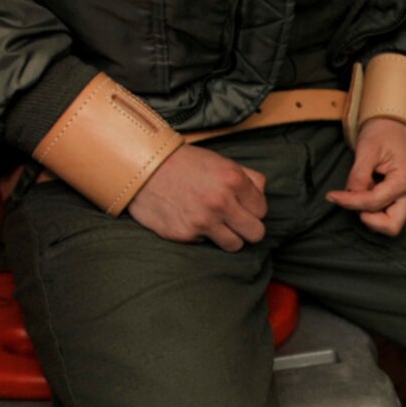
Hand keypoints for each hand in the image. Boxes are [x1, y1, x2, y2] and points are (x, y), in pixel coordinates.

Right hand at [127, 145, 269, 248]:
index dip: (252, 209)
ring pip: (235, 245)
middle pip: (256, 233)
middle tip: (234, 221)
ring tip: (215, 224)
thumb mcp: (220, 161)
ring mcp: (203, 221)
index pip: (262, 210)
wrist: (143, 168)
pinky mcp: (185, 234)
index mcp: (233, 180)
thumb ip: (247, 177)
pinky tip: (191, 220)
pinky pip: (206, 244)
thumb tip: (262, 194)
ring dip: (228, 236)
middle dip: (247, 228)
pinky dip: (201, 236)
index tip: (241, 206)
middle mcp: (221, 202)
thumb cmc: (184, 163)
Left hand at [328, 119, 405, 235]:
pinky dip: (371, 209)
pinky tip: (366, 190)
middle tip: (352, 200)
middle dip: (368, 218)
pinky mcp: (401, 200)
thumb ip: (358, 176)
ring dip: (369, 213)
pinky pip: (386, 215)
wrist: (395, 127)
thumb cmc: (383, 134)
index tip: (332, 196)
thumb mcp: (367, 150)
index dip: (350, 202)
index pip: (375, 202)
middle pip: (391, 226)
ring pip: (388, 224)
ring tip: (360, 189)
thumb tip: (351, 196)